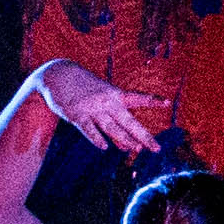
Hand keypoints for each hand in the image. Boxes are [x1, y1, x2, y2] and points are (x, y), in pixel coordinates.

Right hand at [35, 61, 171, 155]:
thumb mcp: (102, 97)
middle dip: (143, 136)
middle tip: (156, 148)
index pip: (137, 98)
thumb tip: (126, 146)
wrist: (56, 74)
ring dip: (124, 140)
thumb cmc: (84, 89)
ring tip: (136, 150)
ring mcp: (92, 108)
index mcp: (115, 95)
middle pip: (128, 122)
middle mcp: (106, 102)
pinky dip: (96, 138)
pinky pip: (88, 129)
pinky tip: (104, 147)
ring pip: (111, 128)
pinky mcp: (76, 114)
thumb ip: (115, 121)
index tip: (167, 102)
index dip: (152, 100)